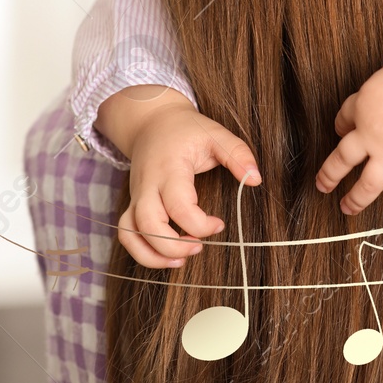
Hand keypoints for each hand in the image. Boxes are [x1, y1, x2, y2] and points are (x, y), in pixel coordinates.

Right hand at [116, 100, 260, 268]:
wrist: (153, 122)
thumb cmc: (188, 130)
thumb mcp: (216, 134)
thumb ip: (237, 154)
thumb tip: (255, 180)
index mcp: (169, 168)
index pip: (178, 206)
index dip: (200, 224)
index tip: (219, 224)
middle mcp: (148, 185)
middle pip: (148, 225)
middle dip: (173, 246)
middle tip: (199, 247)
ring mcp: (137, 196)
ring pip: (130, 234)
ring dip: (152, 256)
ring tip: (180, 260)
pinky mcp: (133, 204)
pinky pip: (127, 234)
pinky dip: (142, 251)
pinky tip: (168, 254)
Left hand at [315, 40, 382, 244]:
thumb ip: (382, 94)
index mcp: (364, 103)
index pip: (344, 120)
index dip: (342, 127)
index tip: (342, 131)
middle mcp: (373, 131)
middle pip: (343, 158)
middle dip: (329, 174)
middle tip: (322, 185)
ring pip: (368, 184)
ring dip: (355, 200)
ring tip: (347, 208)